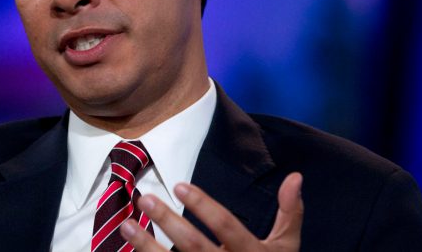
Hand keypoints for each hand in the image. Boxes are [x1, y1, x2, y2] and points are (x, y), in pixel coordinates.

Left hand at [120, 172, 302, 250]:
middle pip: (193, 245)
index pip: (225, 226)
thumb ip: (289, 213)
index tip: (179, 185)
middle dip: (168, 221)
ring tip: (127, 225)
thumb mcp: (286, 247)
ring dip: (147, 245)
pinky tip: (129, 251)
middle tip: (145, 199)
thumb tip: (295, 176)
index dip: (203, 205)